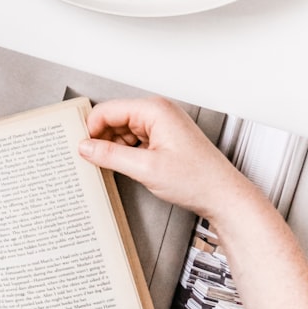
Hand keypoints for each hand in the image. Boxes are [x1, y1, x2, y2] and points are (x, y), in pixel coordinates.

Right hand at [77, 96, 245, 218]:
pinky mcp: (164, 138)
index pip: (107, 110)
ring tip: (119, 167)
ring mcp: (162, 125)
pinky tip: (130, 167)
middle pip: (114, 119)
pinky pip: (134, 140)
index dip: (91, 129)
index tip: (82, 148)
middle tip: (95, 160)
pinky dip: (127, 153)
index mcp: (154, 110)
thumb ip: (109, 155)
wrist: (225, 198)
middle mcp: (158, 112)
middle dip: (103, 140)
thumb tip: (85, 147)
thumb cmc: (198, 180)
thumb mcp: (145, 168)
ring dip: (115, 148)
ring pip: (123, 131)